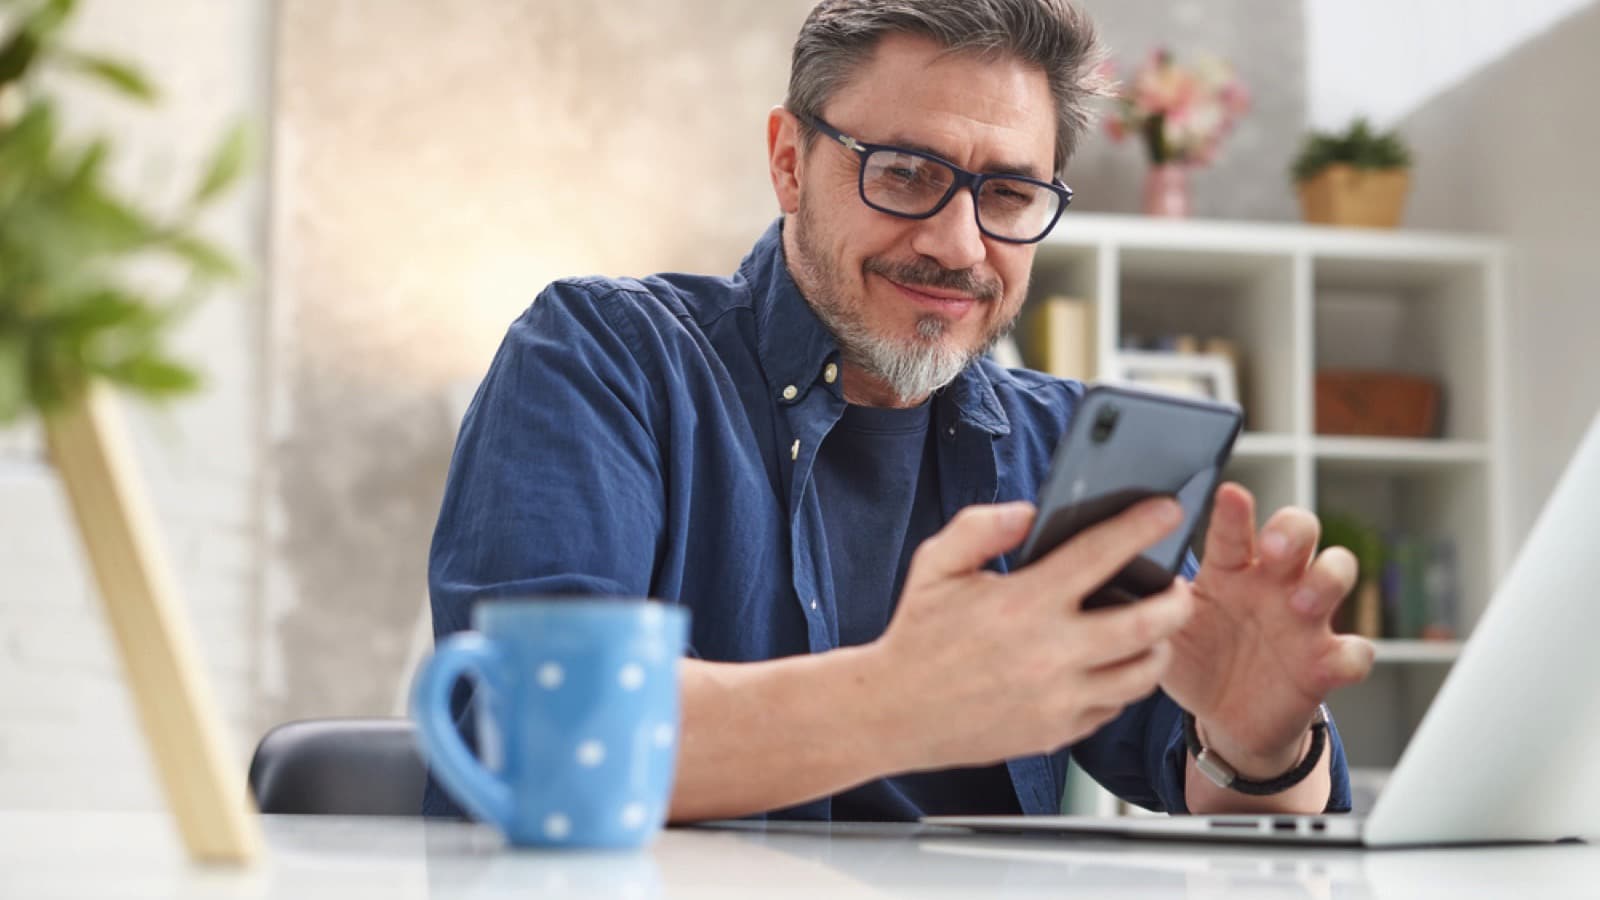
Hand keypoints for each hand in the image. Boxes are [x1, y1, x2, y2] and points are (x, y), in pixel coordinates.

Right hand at [871, 497, 1194, 771]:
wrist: (893, 712)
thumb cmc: (917, 635)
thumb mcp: (936, 566)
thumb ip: (980, 528)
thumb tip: (1029, 512)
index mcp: (1023, 603)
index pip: (1099, 556)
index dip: (1141, 527)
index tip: (1165, 510)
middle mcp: (1049, 653)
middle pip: (1147, 625)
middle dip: (1176, 600)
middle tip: (1178, 585)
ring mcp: (1058, 698)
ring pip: (1142, 673)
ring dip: (1158, 646)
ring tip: (1154, 628)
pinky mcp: (1057, 732)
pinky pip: (1113, 706)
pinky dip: (1123, 683)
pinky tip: (1112, 663)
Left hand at [1163, 483, 1375, 775]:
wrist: (1224, 717)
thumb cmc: (1195, 658)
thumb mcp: (1165, 631)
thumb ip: (1150, 602)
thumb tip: (1113, 573)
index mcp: (1229, 569)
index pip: (1232, 529)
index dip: (1234, 511)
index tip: (1229, 494)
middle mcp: (1272, 583)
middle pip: (1299, 532)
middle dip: (1292, 530)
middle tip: (1272, 547)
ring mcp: (1304, 619)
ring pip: (1336, 573)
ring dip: (1326, 580)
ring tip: (1302, 602)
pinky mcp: (1325, 662)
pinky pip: (1356, 651)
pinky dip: (1352, 654)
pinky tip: (1334, 659)